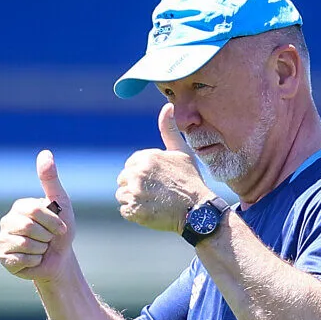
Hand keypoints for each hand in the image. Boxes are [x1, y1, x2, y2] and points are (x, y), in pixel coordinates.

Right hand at [0, 150, 73, 282]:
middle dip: (47, 236)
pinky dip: (34, 261)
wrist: (60, 260)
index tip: (60, 228)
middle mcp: (7, 221)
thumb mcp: (61, 204)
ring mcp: (3, 239)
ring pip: (26, 244)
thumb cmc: (61, 231)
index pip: (36, 211)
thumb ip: (51, 180)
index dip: (53, 222)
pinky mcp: (3, 258)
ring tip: (41, 249)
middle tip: (48, 239)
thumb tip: (45, 153)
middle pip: (29, 227)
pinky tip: (33, 259)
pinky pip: (21, 259)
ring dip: (41, 250)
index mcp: (20, 207)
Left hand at [115, 103, 214, 232]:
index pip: (130, 166)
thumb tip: (168, 105)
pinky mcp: (134, 210)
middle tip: (156, 194)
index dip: (143, 175)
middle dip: (136, 187)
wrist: (198, 210)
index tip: (158, 182)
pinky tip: (150, 212)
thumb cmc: (191, 180)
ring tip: (154, 203)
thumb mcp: (182, 152)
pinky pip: (125, 211)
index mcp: (146, 157)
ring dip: (134, 200)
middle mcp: (138, 173)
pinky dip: (135, 214)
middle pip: (124, 180)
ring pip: (122, 195)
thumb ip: (169, 130)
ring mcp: (135, 192)